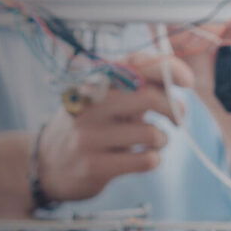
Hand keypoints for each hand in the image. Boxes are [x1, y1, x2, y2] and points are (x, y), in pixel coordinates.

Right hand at [36, 54, 192, 201]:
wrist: (44, 165)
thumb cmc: (85, 127)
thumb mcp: (101, 98)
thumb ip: (134, 85)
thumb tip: (178, 77)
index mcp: (93, 82)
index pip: (135, 63)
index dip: (168, 68)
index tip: (187, 80)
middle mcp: (89, 105)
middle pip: (148, 97)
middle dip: (173, 108)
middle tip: (177, 118)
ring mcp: (89, 137)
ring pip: (151, 133)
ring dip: (161, 139)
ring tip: (153, 141)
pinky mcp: (94, 167)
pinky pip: (145, 160)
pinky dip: (153, 159)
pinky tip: (143, 158)